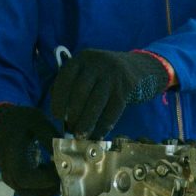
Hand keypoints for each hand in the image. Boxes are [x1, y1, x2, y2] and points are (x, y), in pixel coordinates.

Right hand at [0, 103, 59, 195]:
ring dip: (49, 190)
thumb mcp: (37, 121)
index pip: (28, 178)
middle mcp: (9, 174)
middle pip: (32, 195)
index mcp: (12, 158)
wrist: (1, 123)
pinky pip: (31, 194)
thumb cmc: (19, 121)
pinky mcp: (16, 182)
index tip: (63, 167)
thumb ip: (52, 138)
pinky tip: (50, 172)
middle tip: (65, 172)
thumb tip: (68, 154)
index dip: (49, 178)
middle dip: (52, 188)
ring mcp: (11, 180)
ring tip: (58, 171)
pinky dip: (44, 189)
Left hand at [48, 49, 169, 137]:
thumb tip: (60, 115)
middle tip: (70, 130)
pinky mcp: (127, 86)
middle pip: (81, 91)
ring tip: (81, 136)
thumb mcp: (87, 71)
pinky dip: (104, 125)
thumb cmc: (104, 75)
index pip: (65, 78)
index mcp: (82, 58)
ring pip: (96, 102)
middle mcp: (97, 63)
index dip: (59, 98)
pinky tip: (99, 135)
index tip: (57, 116)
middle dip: (74, 114)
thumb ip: (72, 86)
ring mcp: (113, 74)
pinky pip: (113, 109)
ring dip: (87, 122)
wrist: (138, 67)